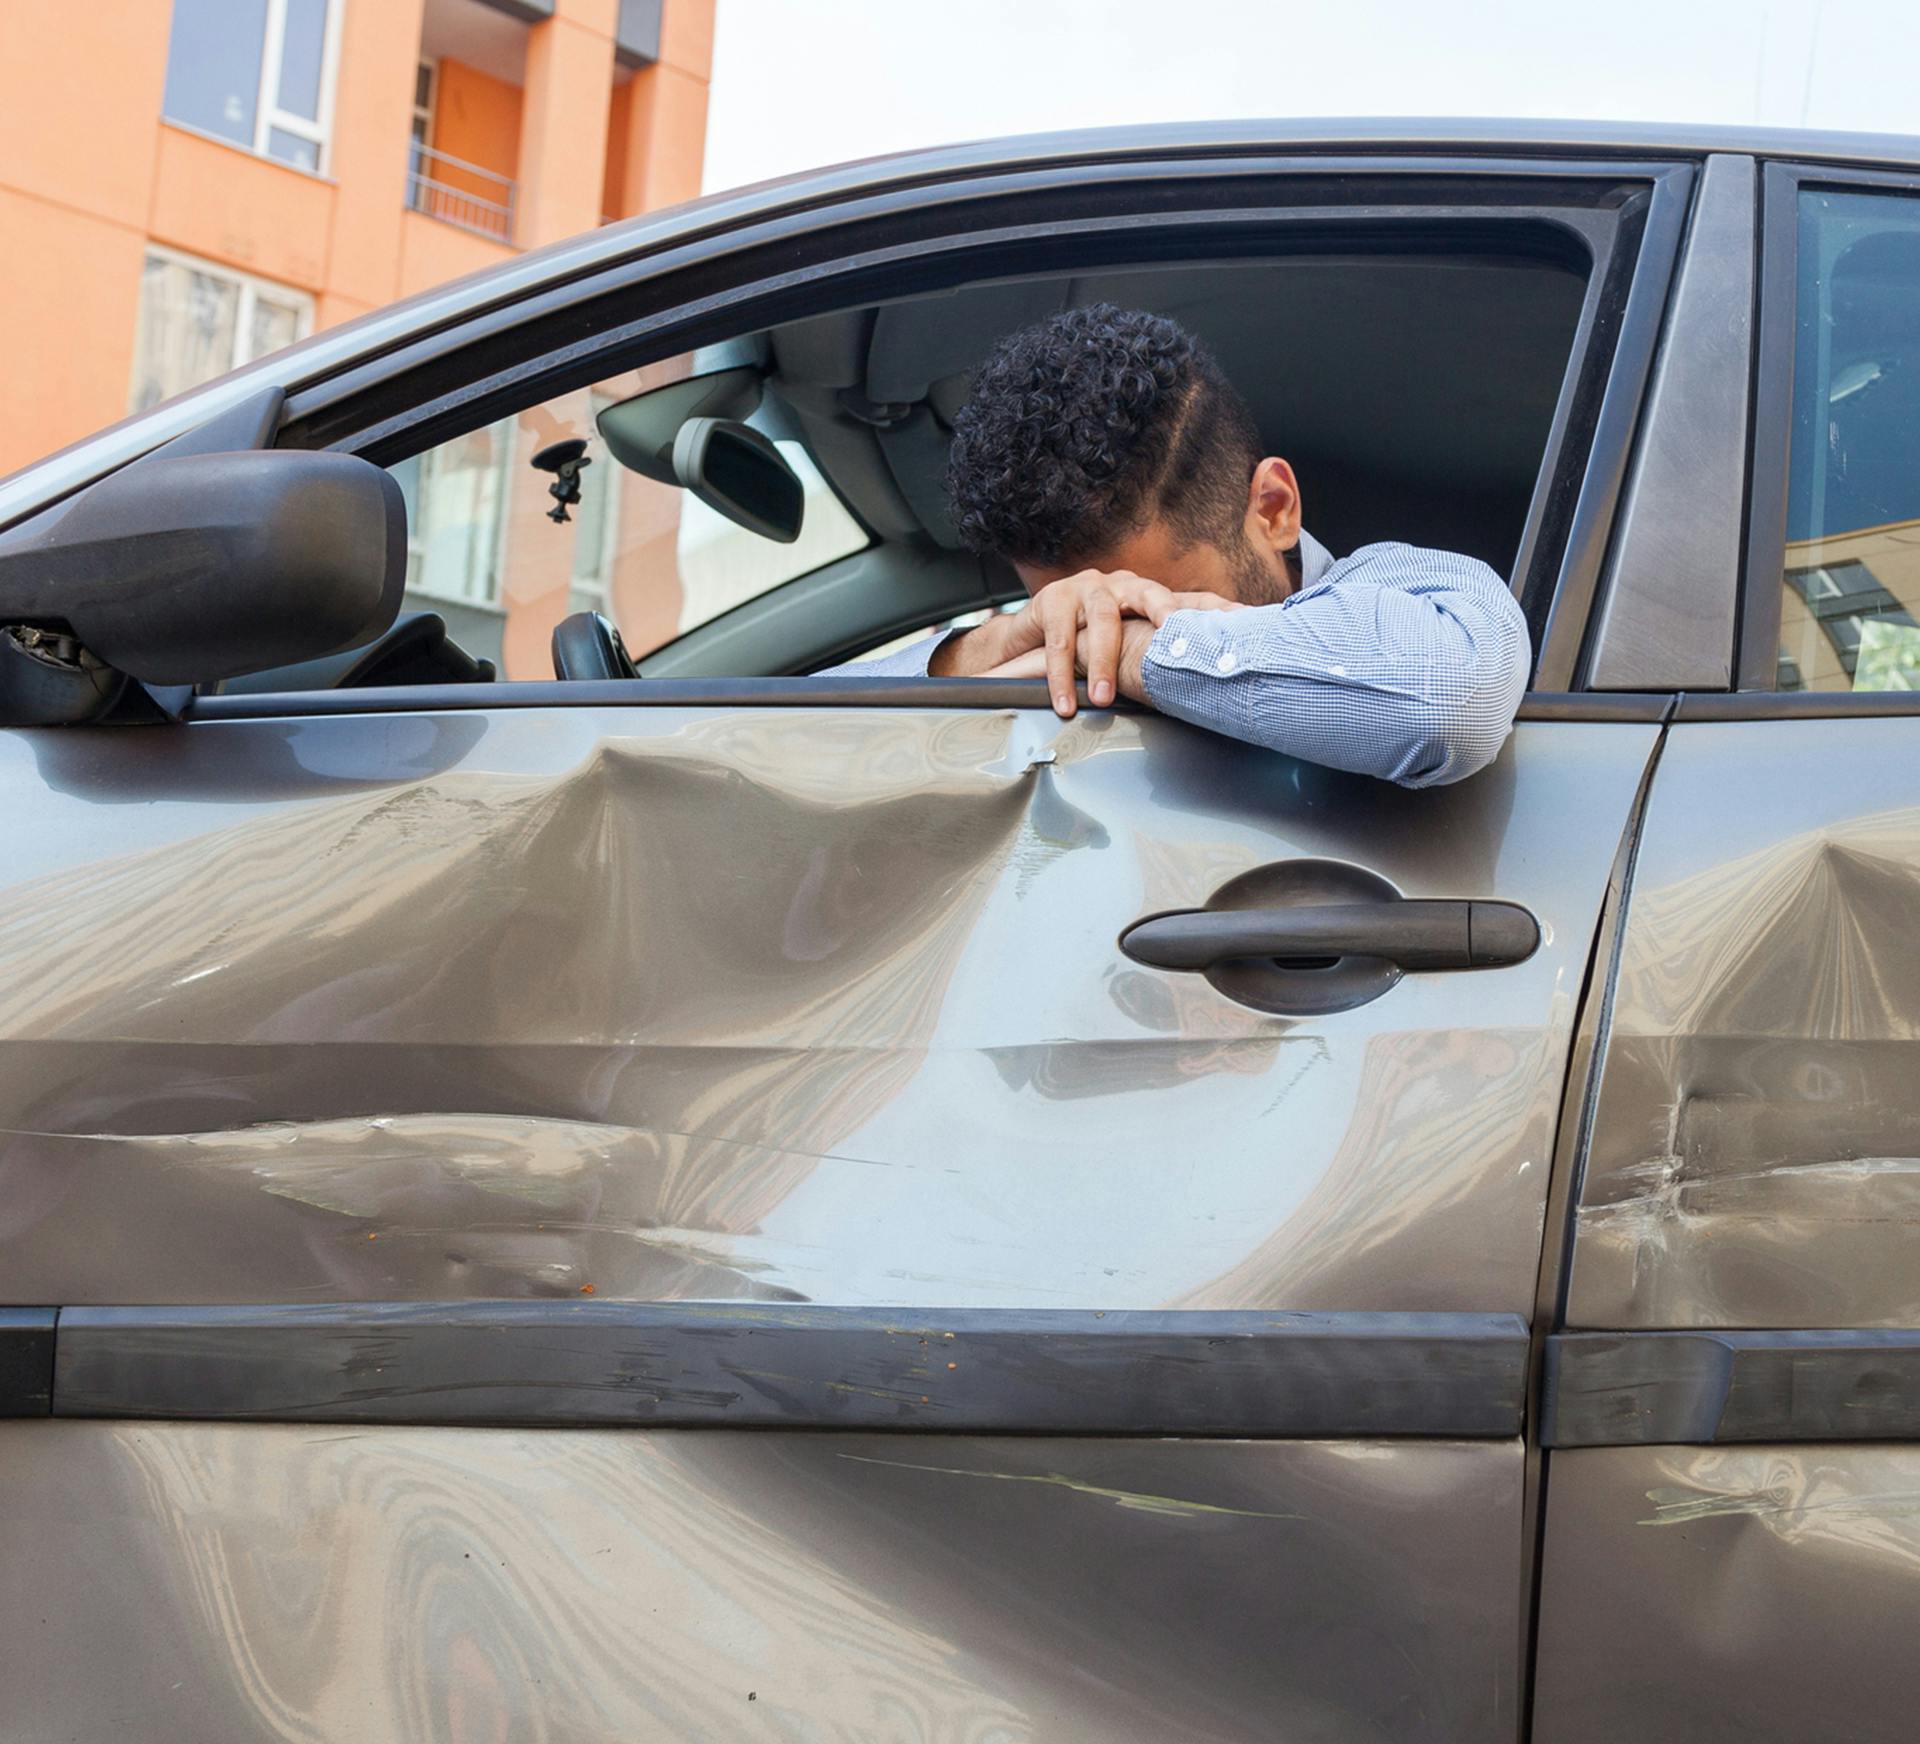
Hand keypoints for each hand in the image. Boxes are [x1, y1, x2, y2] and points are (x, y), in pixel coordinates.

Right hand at [985, 600, 1241, 705]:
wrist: (1030, 638)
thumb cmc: (1088, 644)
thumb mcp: (1129, 648)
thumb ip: (1163, 660)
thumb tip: (1213, 693)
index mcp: (1150, 596)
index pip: (1191, 599)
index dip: (1216, 607)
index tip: (1242, 617)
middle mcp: (1123, 585)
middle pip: (1149, 595)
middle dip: (1164, 613)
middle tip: (1173, 634)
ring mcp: (1087, 588)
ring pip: (1102, 621)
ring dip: (1101, 663)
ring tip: (1103, 698)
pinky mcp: (1052, 600)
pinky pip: (1060, 641)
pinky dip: (1062, 677)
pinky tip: (1066, 702)